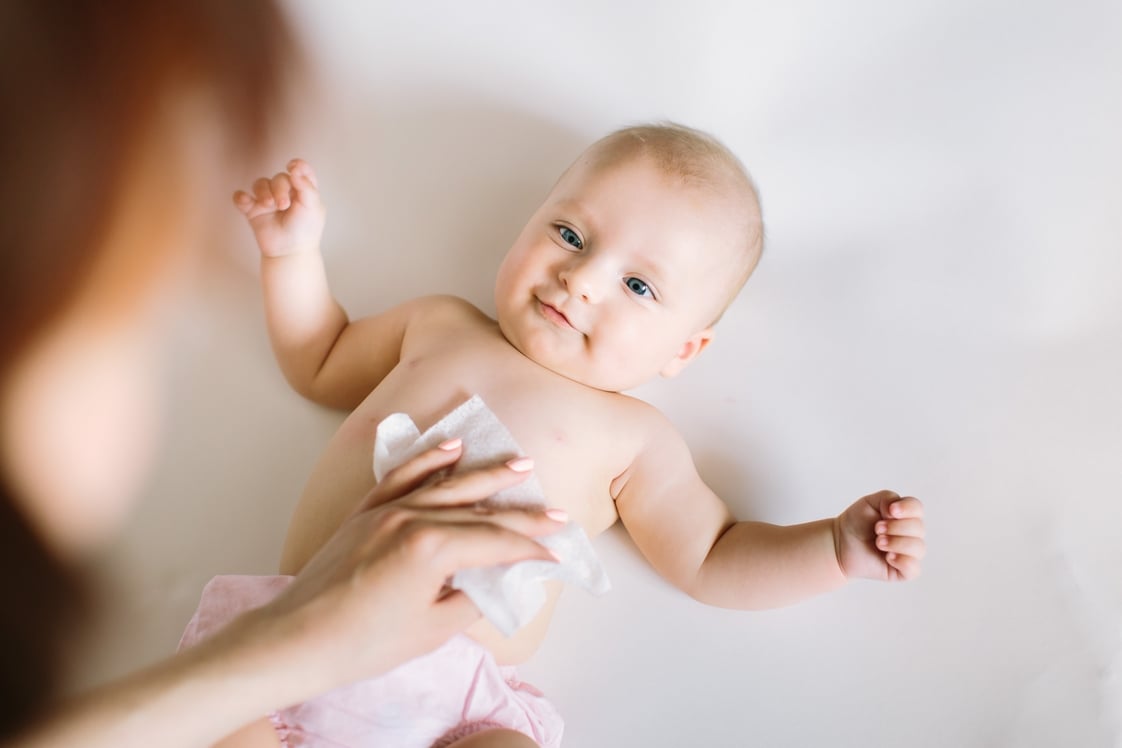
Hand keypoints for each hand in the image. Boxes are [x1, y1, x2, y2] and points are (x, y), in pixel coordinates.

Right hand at [233, 158, 325, 257]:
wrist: (290, 251)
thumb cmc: (305, 230)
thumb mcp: (313, 207)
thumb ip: (306, 186)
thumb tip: (294, 168)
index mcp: (303, 190)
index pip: (300, 171)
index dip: (296, 165)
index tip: (292, 166)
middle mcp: (285, 192)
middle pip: (279, 178)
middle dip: (280, 188)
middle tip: (283, 205)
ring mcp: (268, 201)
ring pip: (260, 184)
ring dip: (263, 191)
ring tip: (269, 205)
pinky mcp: (253, 210)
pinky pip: (241, 198)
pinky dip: (241, 198)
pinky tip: (246, 202)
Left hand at [250, 442, 563, 692]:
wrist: (296, 639)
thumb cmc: (363, 643)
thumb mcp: (433, 630)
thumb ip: (471, 597)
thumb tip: (494, 580)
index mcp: (432, 548)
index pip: (496, 542)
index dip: (530, 549)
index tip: (557, 553)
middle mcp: (412, 518)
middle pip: (479, 510)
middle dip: (522, 513)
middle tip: (555, 511)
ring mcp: (387, 510)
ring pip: (447, 485)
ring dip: (487, 474)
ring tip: (521, 464)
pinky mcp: (365, 512)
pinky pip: (402, 477)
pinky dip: (428, 460)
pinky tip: (453, 447)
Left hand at [833, 490, 924, 580]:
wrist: (840, 543)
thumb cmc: (857, 522)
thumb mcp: (870, 502)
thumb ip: (888, 498)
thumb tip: (896, 511)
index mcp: (906, 515)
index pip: (917, 508)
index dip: (907, 508)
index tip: (890, 511)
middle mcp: (911, 534)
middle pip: (919, 528)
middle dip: (895, 527)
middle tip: (877, 529)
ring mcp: (909, 552)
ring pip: (918, 547)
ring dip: (896, 543)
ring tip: (878, 542)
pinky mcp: (904, 571)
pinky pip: (914, 568)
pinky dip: (901, 561)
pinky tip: (888, 557)